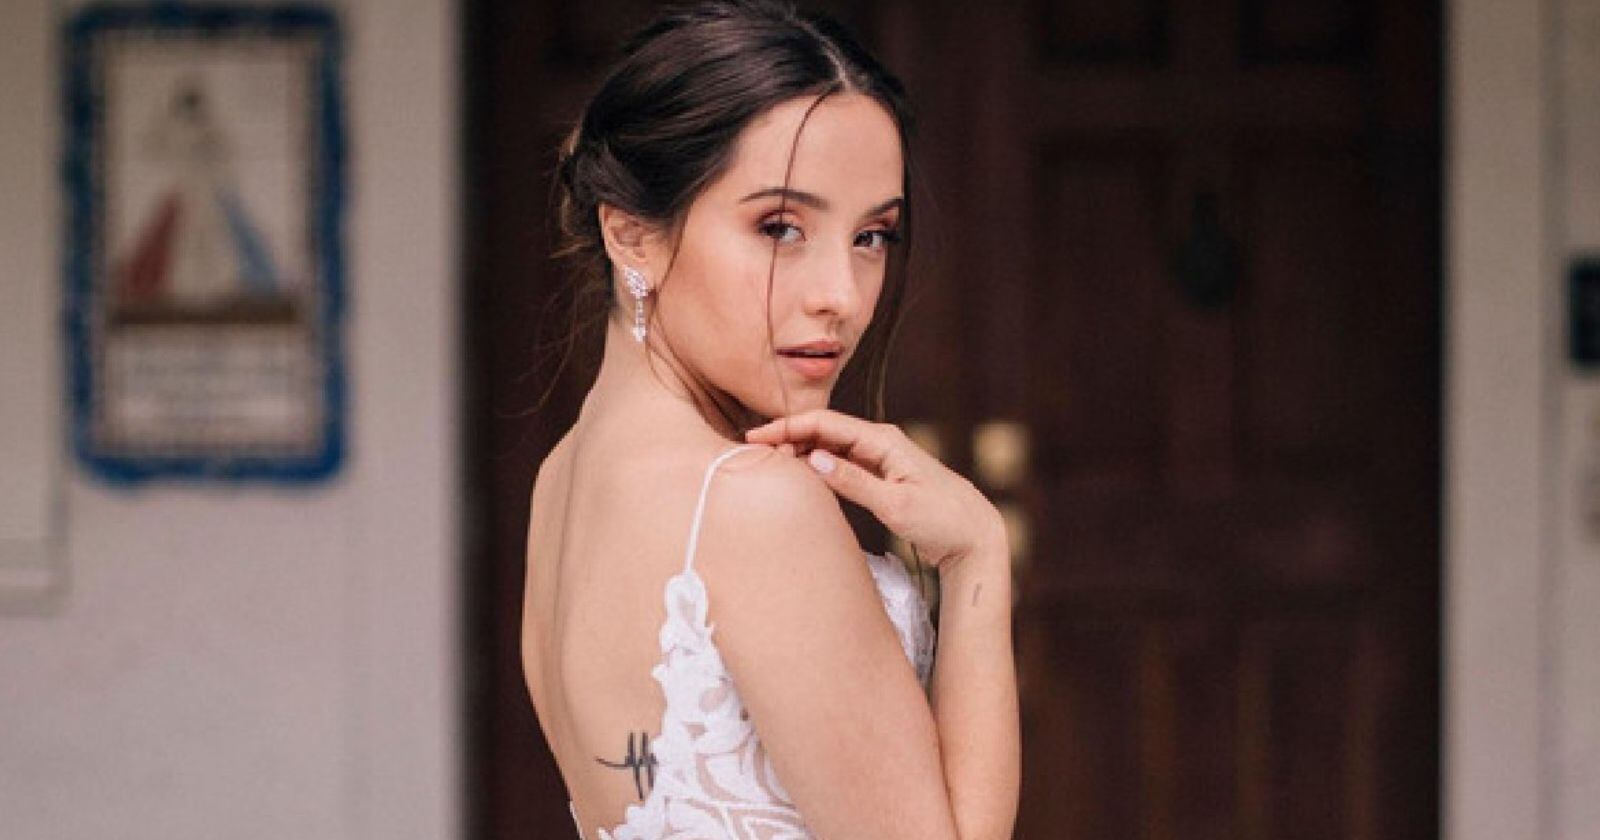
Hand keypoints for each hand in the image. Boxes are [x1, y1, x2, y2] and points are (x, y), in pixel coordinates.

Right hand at [745, 410, 1006, 568]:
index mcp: (883, 441)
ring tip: (767, 462)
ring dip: (799, 450)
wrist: (975, 535)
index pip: (825, 424)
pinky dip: (817, 465)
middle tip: (750, 451)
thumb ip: (854, 481)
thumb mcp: (895, 505)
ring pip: (830, 446)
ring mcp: (880, 458)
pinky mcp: (881, 475)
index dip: (787, 427)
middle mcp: (880, 442)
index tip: (755, 437)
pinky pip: (841, 463)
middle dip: (787, 436)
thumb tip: (813, 459)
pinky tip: (799, 474)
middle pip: (823, 431)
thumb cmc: (942, 519)